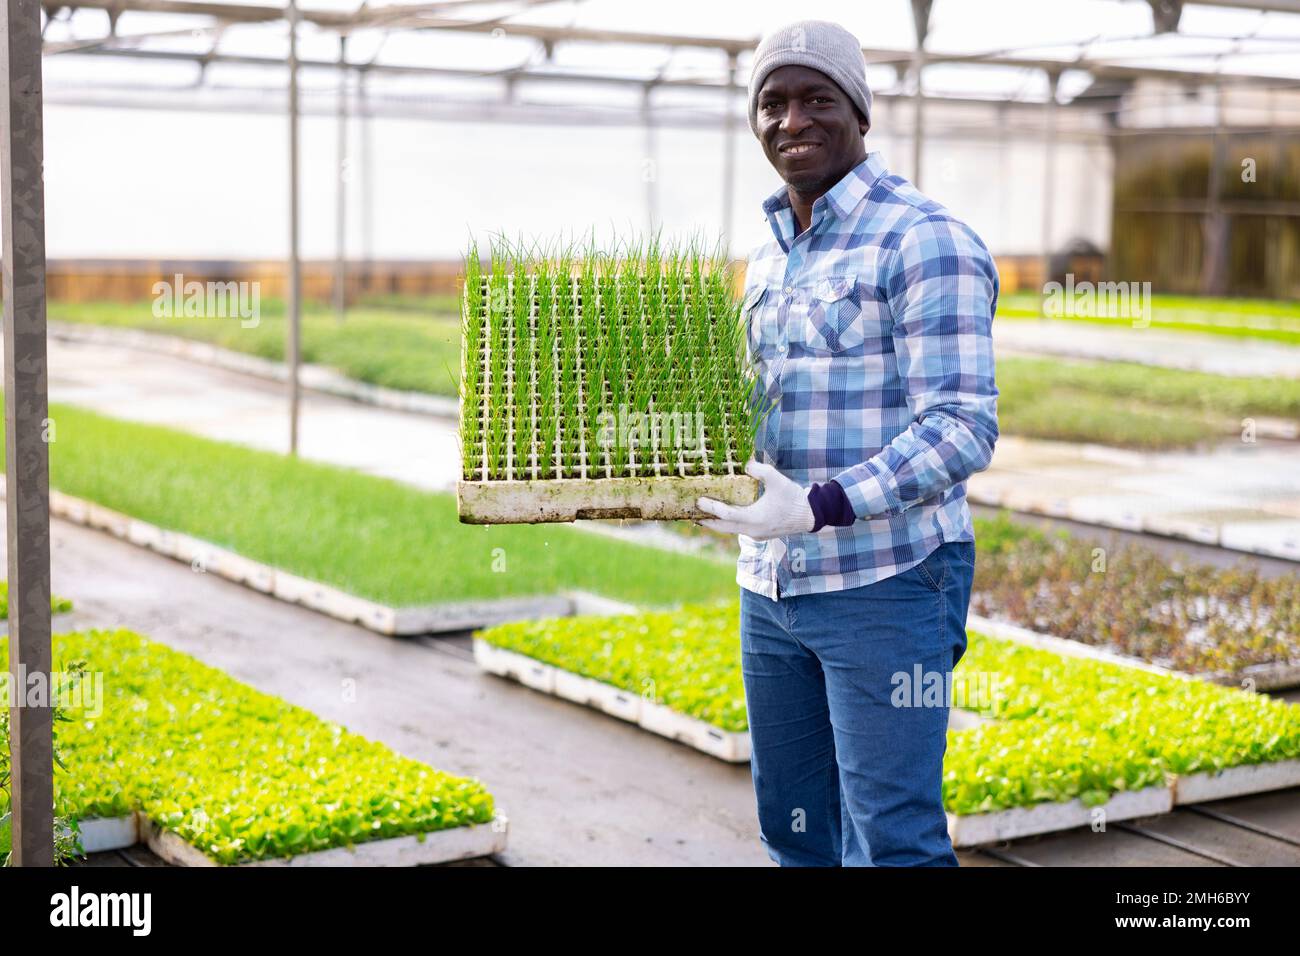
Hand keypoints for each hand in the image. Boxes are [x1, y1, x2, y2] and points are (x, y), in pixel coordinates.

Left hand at [696, 460, 813, 540]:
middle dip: (707, 520)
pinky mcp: (759, 535)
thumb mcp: (778, 480)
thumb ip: (761, 470)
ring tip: (702, 516)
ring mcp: (756, 535)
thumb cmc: (794, 497)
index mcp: (756, 518)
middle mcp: (753, 530)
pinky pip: (738, 530)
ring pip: (730, 530)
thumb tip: (745, 464)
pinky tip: (722, 517)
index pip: (727, 514)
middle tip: (691, 514)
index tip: (699, 501)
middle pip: (723, 527)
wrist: (810, 515)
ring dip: (716, 523)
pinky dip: (728, 524)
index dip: (712, 508)